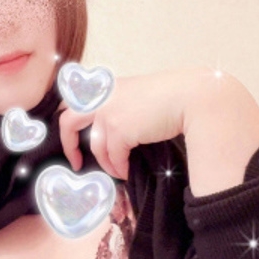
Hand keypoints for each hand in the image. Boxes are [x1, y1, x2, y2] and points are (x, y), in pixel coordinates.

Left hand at [58, 67, 198, 178]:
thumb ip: (117, 106)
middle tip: (76, 163)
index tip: (73, 140)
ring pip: (96, 147)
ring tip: (117, 171)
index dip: (68, 122)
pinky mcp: (120, 129)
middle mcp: (102, 98)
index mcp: (105, 87)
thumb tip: (109, 134)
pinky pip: (113, 157)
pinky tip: (126, 171)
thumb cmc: (170, 96)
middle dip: (69, 145)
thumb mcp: (134, 94)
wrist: (191, 96)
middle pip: (68, 121)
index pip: (73, 101)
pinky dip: (119, 167)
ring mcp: (109, 113)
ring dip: (106, 164)